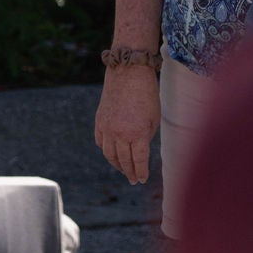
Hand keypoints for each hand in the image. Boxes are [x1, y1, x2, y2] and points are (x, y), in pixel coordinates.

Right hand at [95, 65, 159, 185]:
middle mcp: (120, 133)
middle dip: (129, 172)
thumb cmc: (146, 94)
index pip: (139, 161)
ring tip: (123, 170)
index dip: (141, 172)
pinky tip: (112, 154)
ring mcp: (107, 128)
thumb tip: (139, 150)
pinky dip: (106, 150)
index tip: (142, 179)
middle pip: (124, 161)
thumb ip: (146, 136)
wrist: (128, 73)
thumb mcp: (153, 118)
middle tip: (133, 180)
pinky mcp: (99, 121)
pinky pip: (100, 142)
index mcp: (138, 133)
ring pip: (109, 155)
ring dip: (117, 165)